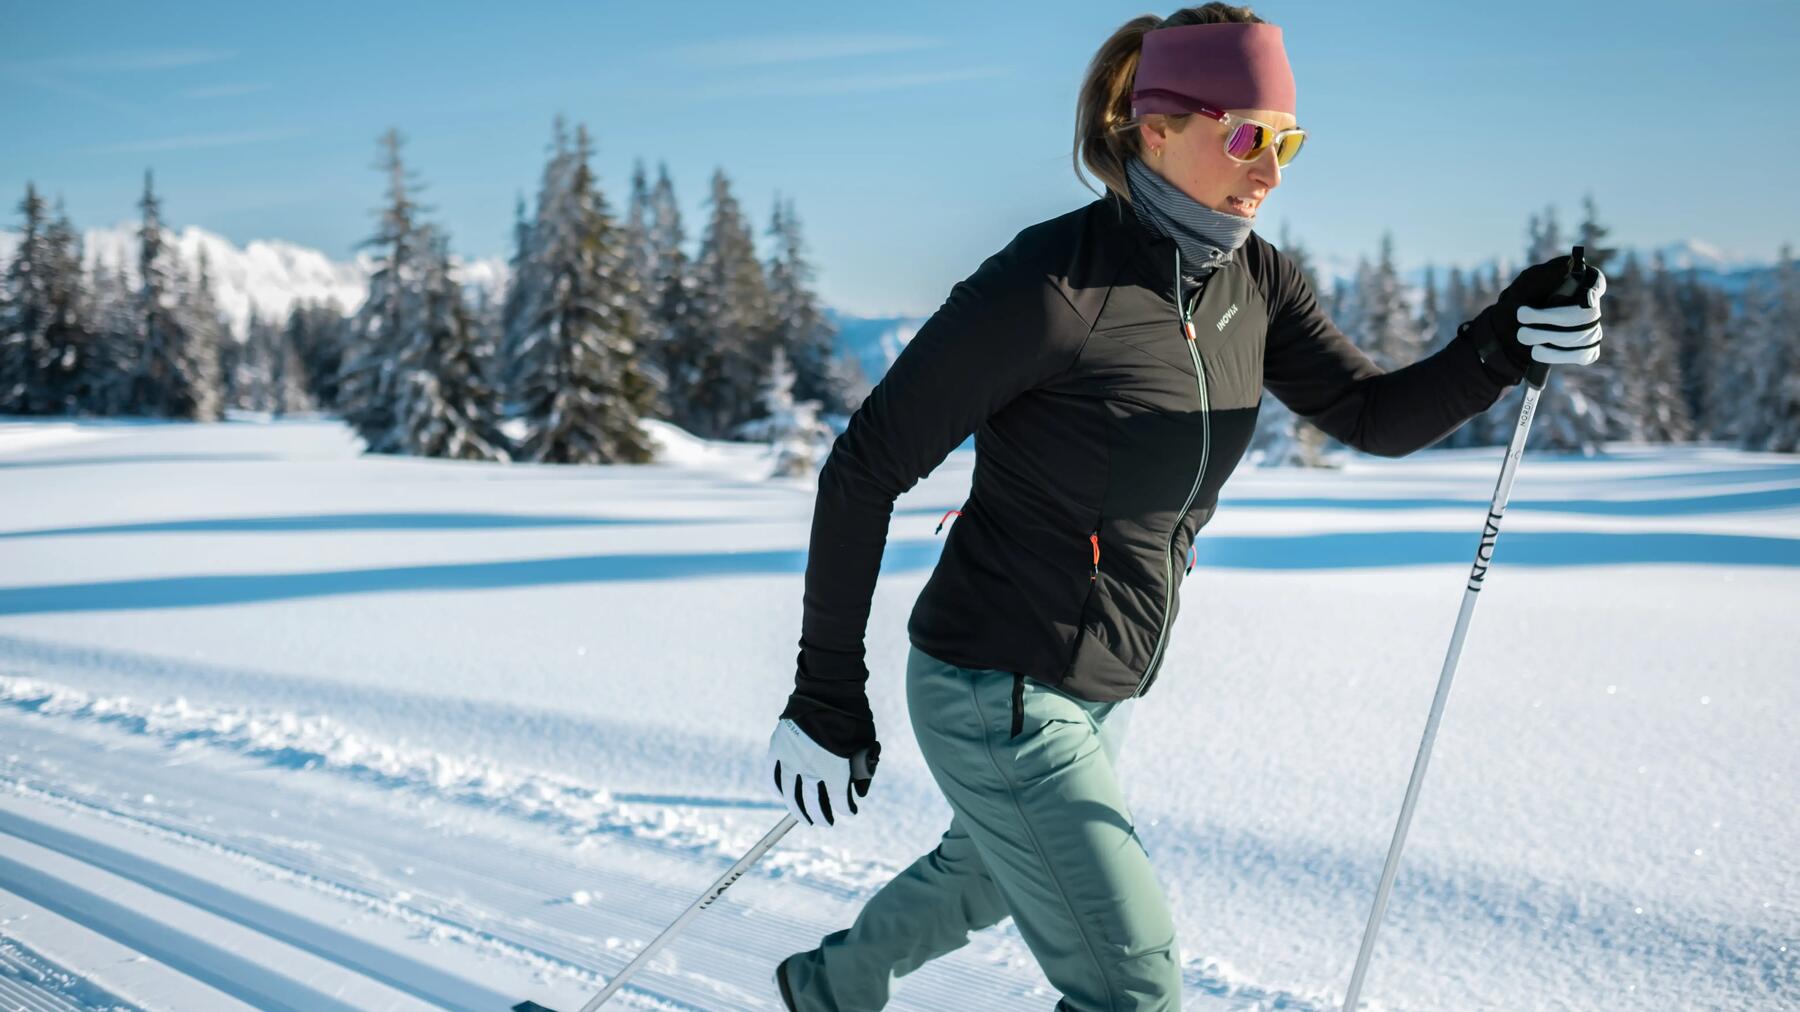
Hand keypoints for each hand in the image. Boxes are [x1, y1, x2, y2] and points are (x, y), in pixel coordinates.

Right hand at [766, 717, 878, 827]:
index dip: (846, 810)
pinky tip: (782, 793)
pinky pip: (773, 774)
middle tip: (825, 822)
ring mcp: (791, 757)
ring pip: (790, 793)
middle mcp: (811, 768)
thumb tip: (859, 792)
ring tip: (803, 817)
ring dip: (797, 808)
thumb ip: (863, 771)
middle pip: (813, 802)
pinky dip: (777, 786)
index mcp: (834, 769)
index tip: (849, 811)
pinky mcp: (778, 746)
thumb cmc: (853, 716)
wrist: (828, 688)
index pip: (839, 802)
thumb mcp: (867, 745)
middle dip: (821, 815)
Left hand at [1469, 255, 1606, 376]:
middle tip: (1522, 316)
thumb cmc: (1523, 300)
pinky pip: (1581, 354)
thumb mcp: (1528, 283)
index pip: (1597, 283)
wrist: (1511, 329)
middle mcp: (1592, 307)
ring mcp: (1593, 330)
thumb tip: (1569, 264)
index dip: (1594, 289)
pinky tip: (1538, 350)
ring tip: (1523, 335)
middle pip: (1585, 314)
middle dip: (1550, 317)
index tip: (1586, 295)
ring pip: (1581, 336)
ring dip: (1547, 336)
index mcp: (1582, 283)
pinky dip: (1556, 354)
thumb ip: (1548, 274)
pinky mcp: (1588, 351)